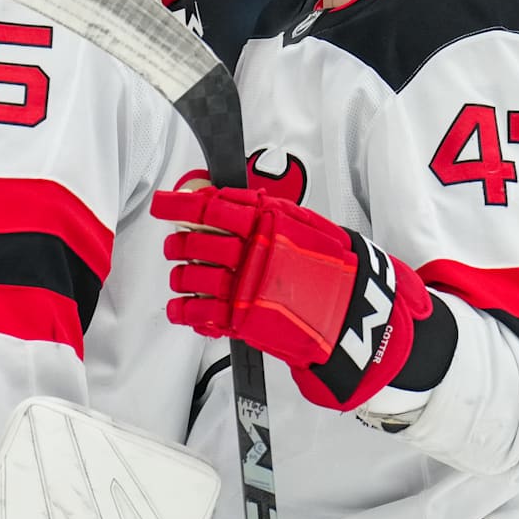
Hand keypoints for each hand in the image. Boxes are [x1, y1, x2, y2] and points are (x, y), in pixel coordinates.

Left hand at [151, 186, 437, 410]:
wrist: (355, 315)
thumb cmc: (335, 269)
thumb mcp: (308, 225)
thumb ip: (269, 211)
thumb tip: (229, 197)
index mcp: (268, 225)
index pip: (212, 208)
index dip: (180, 205)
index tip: (163, 204)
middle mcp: (253, 254)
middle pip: (195, 243)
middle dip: (177, 243)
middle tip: (175, 244)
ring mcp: (246, 289)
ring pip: (191, 277)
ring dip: (180, 276)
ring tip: (182, 276)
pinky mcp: (243, 320)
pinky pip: (199, 313)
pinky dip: (183, 310)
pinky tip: (181, 307)